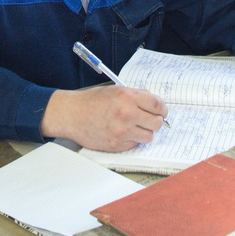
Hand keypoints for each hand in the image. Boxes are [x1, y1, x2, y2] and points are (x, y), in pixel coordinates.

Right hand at [41, 85, 167, 150]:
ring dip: (144, 132)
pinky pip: (135, 144)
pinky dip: (132, 139)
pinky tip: (122, 132)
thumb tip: (155, 105)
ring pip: (149, 136)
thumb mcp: (115, 91)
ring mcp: (122, 131)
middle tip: (148, 119)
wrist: (72, 115)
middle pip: (157, 123)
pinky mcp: (117, 145)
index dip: (162, 109)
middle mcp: (127, 114)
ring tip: (134, 127)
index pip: (158, 105)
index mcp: (127, 97)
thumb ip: (136, 96)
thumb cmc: (92, 102)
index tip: (161, 111)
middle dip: (154, 121)